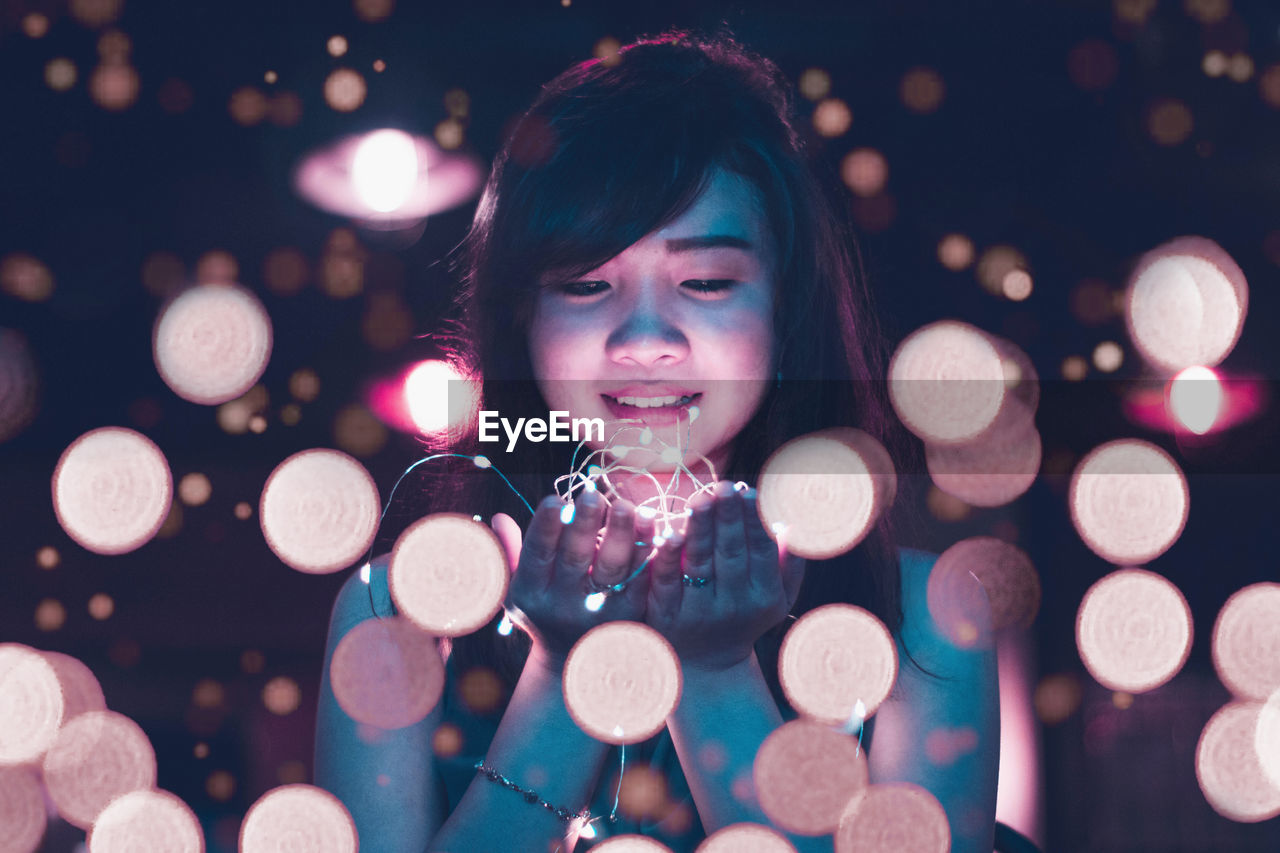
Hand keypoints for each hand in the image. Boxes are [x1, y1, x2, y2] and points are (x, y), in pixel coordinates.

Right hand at [490, 491, 654, 671]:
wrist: (573, 664)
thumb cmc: (543, 612)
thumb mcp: (517, 588)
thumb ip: (510, 552)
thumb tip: (498, 518)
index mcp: (530, 594)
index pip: (536, 555)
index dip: (544, 527)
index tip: (554, 499)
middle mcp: (563, 605)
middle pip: (576, 559)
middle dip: (584, 526)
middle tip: (592, 496)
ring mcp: (599, 613)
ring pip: (613, 570)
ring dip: (622, 536)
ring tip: (627, 507)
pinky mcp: (631, 618)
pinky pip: (641, 582)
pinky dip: (648, 554)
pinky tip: (655, 528)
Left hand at [646, 481, 805, 672]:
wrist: (708, 666)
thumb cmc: (746, 617)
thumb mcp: (778, 597)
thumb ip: (790, 561)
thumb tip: (796, 522)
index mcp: (763, 596)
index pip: (760, 551)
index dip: (755, 522)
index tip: (750, 491)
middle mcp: (733, 604)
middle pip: (730, 554)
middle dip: (727, 519)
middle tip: (723, 487)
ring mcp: (698, 611)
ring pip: (700, 564)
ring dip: (700, 530)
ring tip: (700, 499)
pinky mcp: (666, 616)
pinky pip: (666, 582)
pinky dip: (667, 558)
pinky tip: (667, 533)